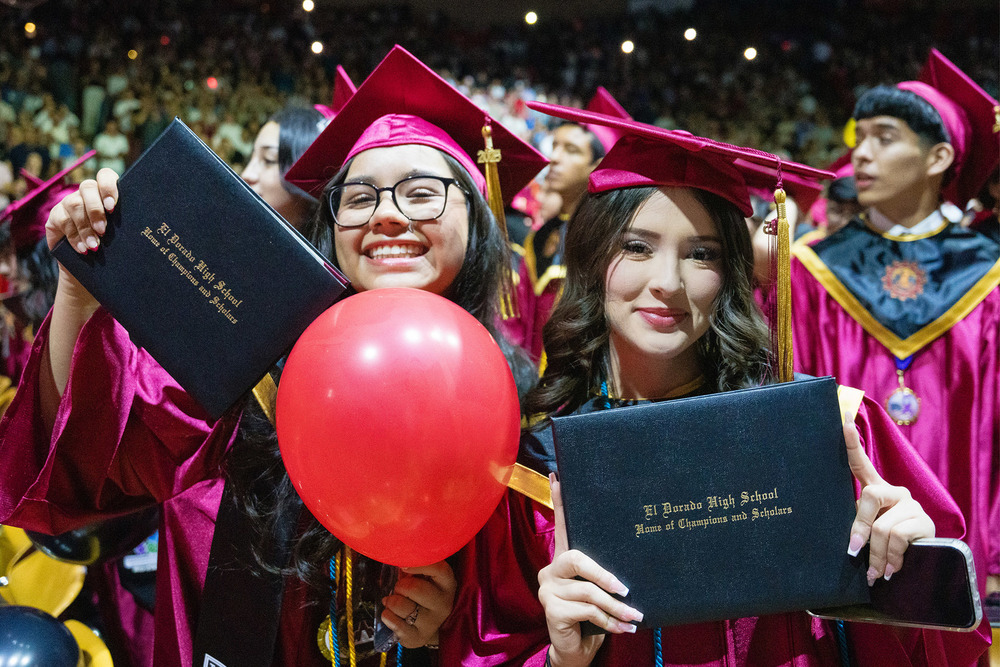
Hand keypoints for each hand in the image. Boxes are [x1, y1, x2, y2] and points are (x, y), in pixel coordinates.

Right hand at [45, 168, 118, 304]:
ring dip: (85, 227)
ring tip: (95, 246)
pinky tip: (83, 249)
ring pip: (74, 204)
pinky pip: (62, 220)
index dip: (109, 187)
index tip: (113, 207)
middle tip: (104, 230)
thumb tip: (153, 227)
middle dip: (96, 209)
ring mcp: (69, 203)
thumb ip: (129, 225)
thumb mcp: (124, 236)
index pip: (106, 175)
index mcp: (107, 193)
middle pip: (87, 187)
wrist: (92, 269)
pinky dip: (74, 236)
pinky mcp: (56, 216)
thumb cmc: (115, 250)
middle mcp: (87, 194)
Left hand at [380, 560, 455, 648]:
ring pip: (402, 605)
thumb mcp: (426, 578)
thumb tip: (396, 559)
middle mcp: (444, 603)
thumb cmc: (425, 593)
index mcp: (448, 584)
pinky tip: (391, 614)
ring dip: (391, 601)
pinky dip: (387, 616)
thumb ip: (415, 568)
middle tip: (399, 589)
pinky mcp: (418, 638)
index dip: (418, 565)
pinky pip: (395, 623)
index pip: (439, 568)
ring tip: (393, 601)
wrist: (432, 625)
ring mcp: (432, 622)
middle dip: (400, 586)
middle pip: (415, 588)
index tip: (403, 566)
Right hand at [537, 474, 642, 666]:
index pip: (562, 526)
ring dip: (616, 608)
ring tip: (636, 616)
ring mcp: (547, 589)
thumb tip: (632, 561)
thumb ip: (605, 575)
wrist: (577, 650)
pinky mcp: (550, 609)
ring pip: (588, 591)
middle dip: (605, 575)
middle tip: (626, 589)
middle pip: (577, 558)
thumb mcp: (601, 592)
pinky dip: (608, 621)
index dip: (559, 503)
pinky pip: (586, 610)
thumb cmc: (592, 616)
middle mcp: (550, 569)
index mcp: (563, 559)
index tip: (558, 477)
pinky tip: (622, 628)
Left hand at [843, 418, 934, 584]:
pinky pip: (898, 537)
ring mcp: (910, 504)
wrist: (919, 562)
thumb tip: (847, 543)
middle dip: (859, 528)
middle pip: (869, 497)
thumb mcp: (867, 531)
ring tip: (875, 572)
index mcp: (876, 490)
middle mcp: (894, 491)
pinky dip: (891, 558)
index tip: (842, 420)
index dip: (851, 443)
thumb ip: (856, 526)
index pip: (860, 463)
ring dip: (876, 554)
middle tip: (853, 551)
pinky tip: (891, 570)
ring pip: (882, 526)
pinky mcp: (923, 520)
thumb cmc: (884, 545)